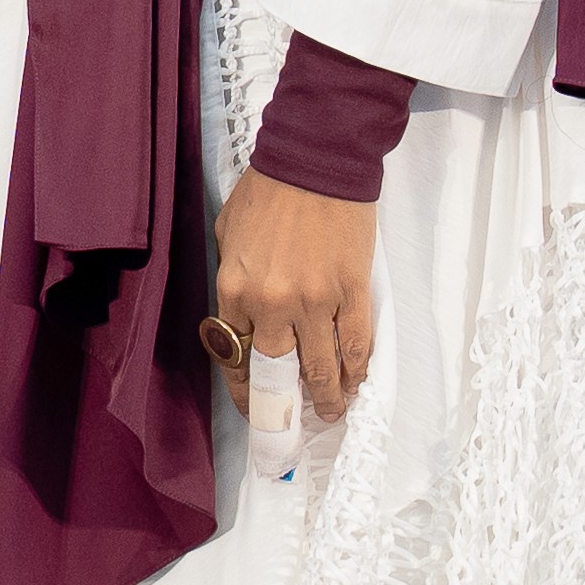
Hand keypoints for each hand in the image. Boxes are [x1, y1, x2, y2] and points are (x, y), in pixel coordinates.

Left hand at [209, 169, 376, 420]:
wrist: (315, 159)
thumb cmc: (268, 190)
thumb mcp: (228, 232)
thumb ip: (233, 278)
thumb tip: (242, 314)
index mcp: (235, 288)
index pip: (235, 354)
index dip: (245, 388)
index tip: (253, 407)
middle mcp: (272, 303)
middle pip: (277, 370)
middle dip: (284, 404)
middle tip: (290, 425)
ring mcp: (315, 300)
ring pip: (320, 366)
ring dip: (327, 396)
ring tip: (330, 413)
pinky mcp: (352, 291)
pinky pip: (355, 343)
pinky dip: (356, 369)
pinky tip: (356, 382)